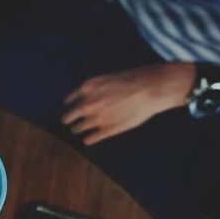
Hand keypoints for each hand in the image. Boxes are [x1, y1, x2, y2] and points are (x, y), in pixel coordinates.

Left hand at [62, 63, 193, 144]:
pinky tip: (89, 139)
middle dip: (69, 119)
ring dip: (77, 129)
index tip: (70, 108)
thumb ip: (94, 90)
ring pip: (77, 129)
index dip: (69, 105)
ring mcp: (97, 118)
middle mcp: (88, 104)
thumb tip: (84, 99)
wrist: (152, 88)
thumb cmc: (134, 80)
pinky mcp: (107, 129)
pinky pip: (90, 139)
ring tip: (79, 130)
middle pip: (67, 117)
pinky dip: (88, 139)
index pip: (68, 101)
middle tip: (69, 122)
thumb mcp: (108, 79)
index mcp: (87, 88)